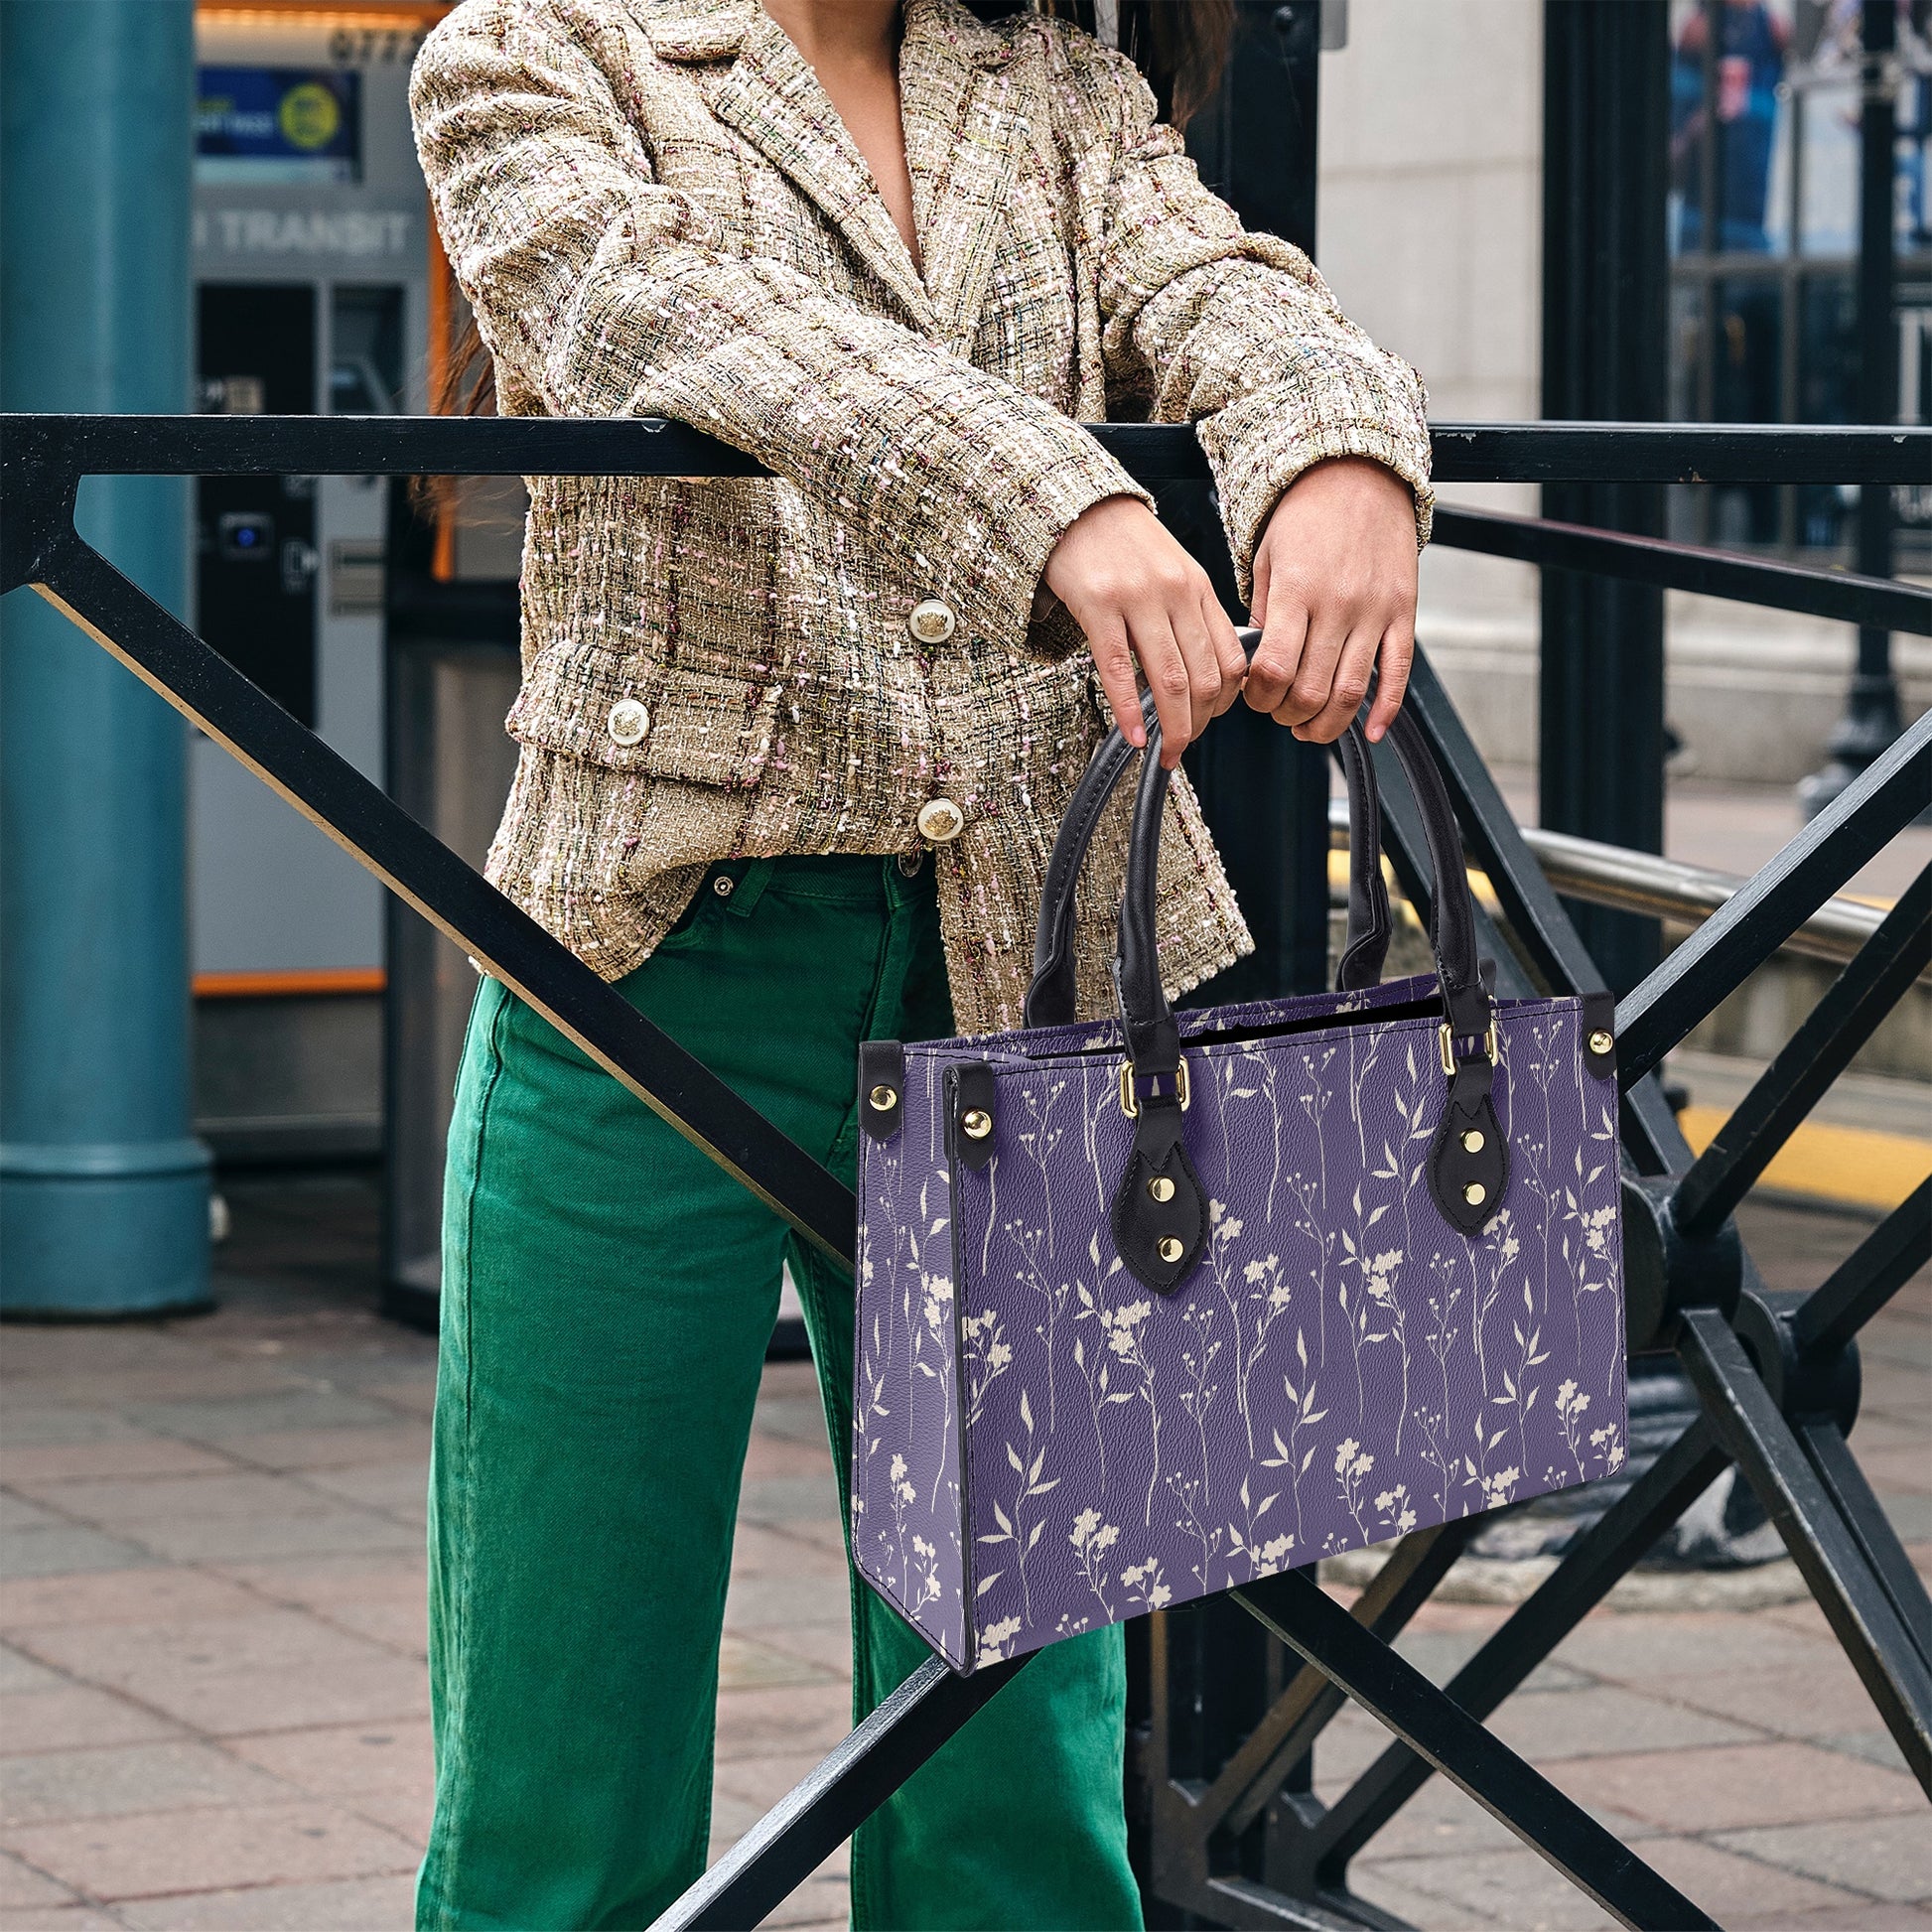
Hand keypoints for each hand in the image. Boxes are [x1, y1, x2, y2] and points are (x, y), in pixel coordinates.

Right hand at [1043, 495, 1246, 768]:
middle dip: (1198, 725)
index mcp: (1199, 588)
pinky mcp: (1098, 605)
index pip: (1232, 659)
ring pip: (1170, 680)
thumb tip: (1207, 673)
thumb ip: (1192, 616)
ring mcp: (1137, 599)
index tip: (1209, 723)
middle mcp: (1175, 593)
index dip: (1226, 703)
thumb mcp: (1173, 572)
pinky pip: (1119, 669)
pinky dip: (1129, 711)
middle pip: (1204, 677)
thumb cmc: (1123, 544)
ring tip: (1165, 751)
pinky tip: (1133, 736)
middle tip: (1183, 747)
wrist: (1076, 505)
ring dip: (1172, 727)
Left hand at [1243, 456, 1419, 743]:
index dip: (1258, 697)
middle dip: (1287, 714)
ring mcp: (1375, 611)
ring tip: (1309, 728)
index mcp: (1297, 591)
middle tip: (1279, 712)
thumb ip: (1265, 614)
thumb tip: (1260, 667)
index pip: (1272, 668)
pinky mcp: (1403, 613)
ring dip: (1326, 724)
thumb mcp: (1267, 558)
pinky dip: (1385, 711)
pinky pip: (1398, 674)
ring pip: (1351, 693)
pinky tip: (1372, 733)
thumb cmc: (1305, 516)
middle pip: (1311, 690)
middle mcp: (1338, 605)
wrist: (1359, 473)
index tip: (1253, 697)